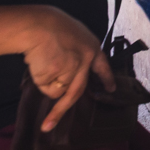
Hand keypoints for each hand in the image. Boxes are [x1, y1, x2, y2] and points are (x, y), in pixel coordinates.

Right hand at [20, 6, 114, 131]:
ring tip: (40, 61)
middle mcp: (87, 62)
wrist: (38, 25)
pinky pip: (48, 88)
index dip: (106, 78)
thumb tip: (65, 70)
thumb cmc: (50, 26)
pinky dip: (41, 80)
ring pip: (60, 91)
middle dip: (62, 109)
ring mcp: (74, 71)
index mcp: (92, 47)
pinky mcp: (60, 77)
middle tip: (51, 124)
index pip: (102, 66)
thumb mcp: (72, 36)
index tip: (111, 89)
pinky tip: (39, 63)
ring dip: (47, 82)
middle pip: (78, 90)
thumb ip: (74, 52)